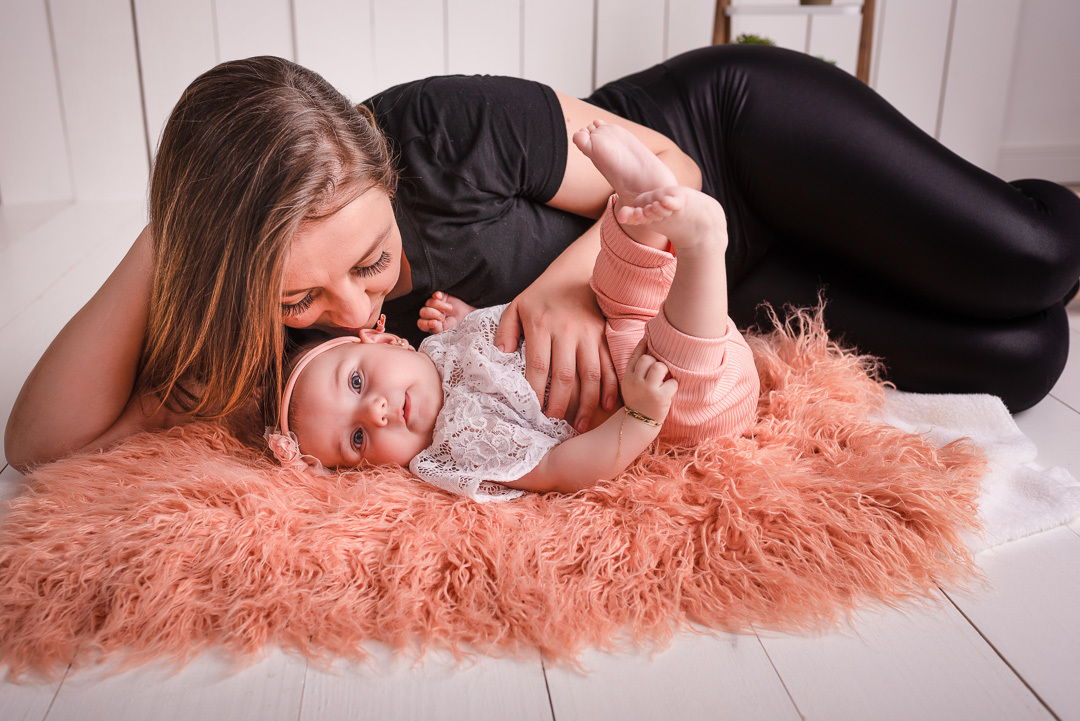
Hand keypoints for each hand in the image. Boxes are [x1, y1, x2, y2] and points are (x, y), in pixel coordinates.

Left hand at [417, 291, 474, 333]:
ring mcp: (433, 304)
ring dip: (440, 306)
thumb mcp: (447, 330)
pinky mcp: (439, 296)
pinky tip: (440, 296)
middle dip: (434, 314)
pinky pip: (434, 294)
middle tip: (443, 316)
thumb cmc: (456, 325)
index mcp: (429, 324)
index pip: (421, 323)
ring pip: (428, 303)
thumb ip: (437, 329)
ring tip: (449, 309)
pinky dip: (436, 295)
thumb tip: (432, 323)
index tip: (435, 322)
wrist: (467, 316)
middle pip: (423, 312)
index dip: (426, 323)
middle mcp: (429, 314)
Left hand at [494, 277, 618, 432]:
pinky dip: (611, 386)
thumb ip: (506, 331)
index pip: (537, 366)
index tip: (534, 412)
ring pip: (590, 374)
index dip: (536, 392)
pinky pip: (609, 364)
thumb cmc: (542, 296)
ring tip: (581, 425)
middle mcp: (566, 330)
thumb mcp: (517, 306)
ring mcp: (588, 333)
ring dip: (587, 403)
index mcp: (541, 324)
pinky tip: (607, 405)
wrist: (575, 272)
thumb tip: (500, 356)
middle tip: (555, 423)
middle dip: (560, 404)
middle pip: (564, 375)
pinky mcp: (604, 334)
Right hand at [620, 338, 676, 423]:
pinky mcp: (660, 397)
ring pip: (659, 367)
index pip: (635, 356)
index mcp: (628, 377)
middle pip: (648, 359)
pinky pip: (672, 382)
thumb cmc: (639, 401)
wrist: (639, 423)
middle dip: (656, 363)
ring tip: (663, 380)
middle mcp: (635, 381)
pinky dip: (673, 386)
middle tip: (659, 373)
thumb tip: (646, 346)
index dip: (642, 345)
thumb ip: (636, 370)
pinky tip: (669, 392)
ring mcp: (647, 389)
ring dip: (665, 372)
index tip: (648, 337)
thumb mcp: (630, 385)